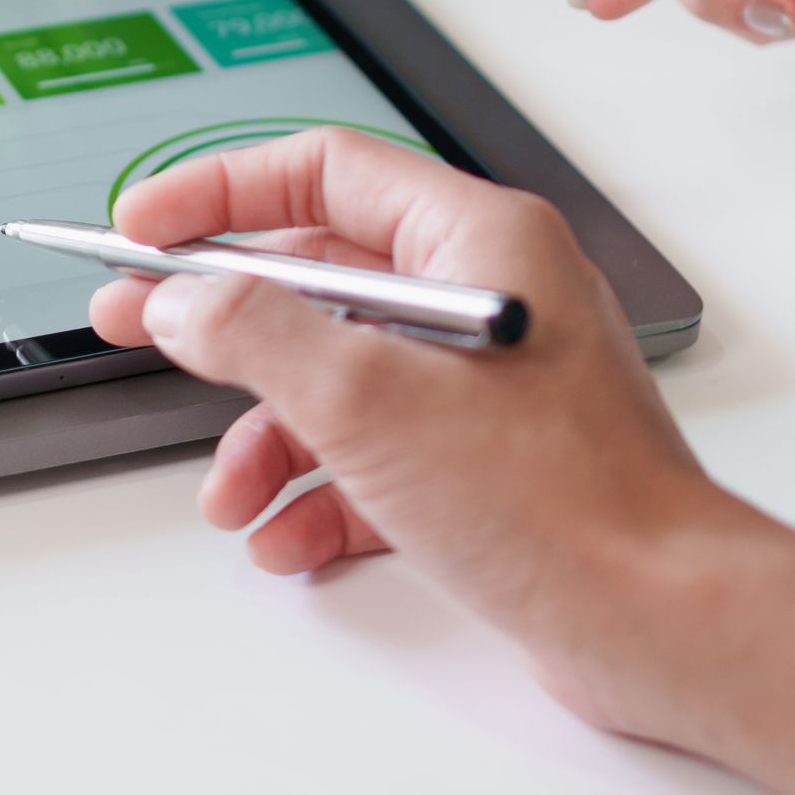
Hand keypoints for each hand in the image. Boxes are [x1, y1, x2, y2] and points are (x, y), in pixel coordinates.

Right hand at [89, 130, 731, 740]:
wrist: (658, 623)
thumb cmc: (559, 503)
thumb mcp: (368, 401)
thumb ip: (255, 333)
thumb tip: (184, 298)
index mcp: (477, 241)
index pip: (323, 172)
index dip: (219, 192)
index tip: (144, 228)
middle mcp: (486, 296)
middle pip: (318, 279)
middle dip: (221, 321)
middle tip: (135, 328)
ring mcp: (488, 384)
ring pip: (337, 380)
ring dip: (264, 436)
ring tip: (229, 496)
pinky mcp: (486, 464)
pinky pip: (373, 456)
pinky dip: (318, 493)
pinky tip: (288, 540)